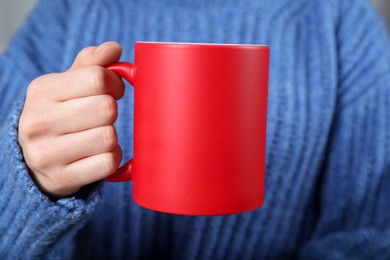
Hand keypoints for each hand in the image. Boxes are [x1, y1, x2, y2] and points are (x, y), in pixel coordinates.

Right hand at [18, 42, 124, 197]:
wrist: (34, 159)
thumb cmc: (58, 115)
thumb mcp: (65, 85)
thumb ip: (90, 64)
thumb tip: (113, 49)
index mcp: (43, 92)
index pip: (97, 78)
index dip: (115, 83)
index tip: (113, 90)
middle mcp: (39, 122)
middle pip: (106, 108)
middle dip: (112, 111)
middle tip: (105, 115)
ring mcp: (48, 154)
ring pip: (109, 137)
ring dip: (112, 136)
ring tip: (98, 135)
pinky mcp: (62, 178)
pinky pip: (108, 163)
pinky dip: (111, 157)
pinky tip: (98, 154)